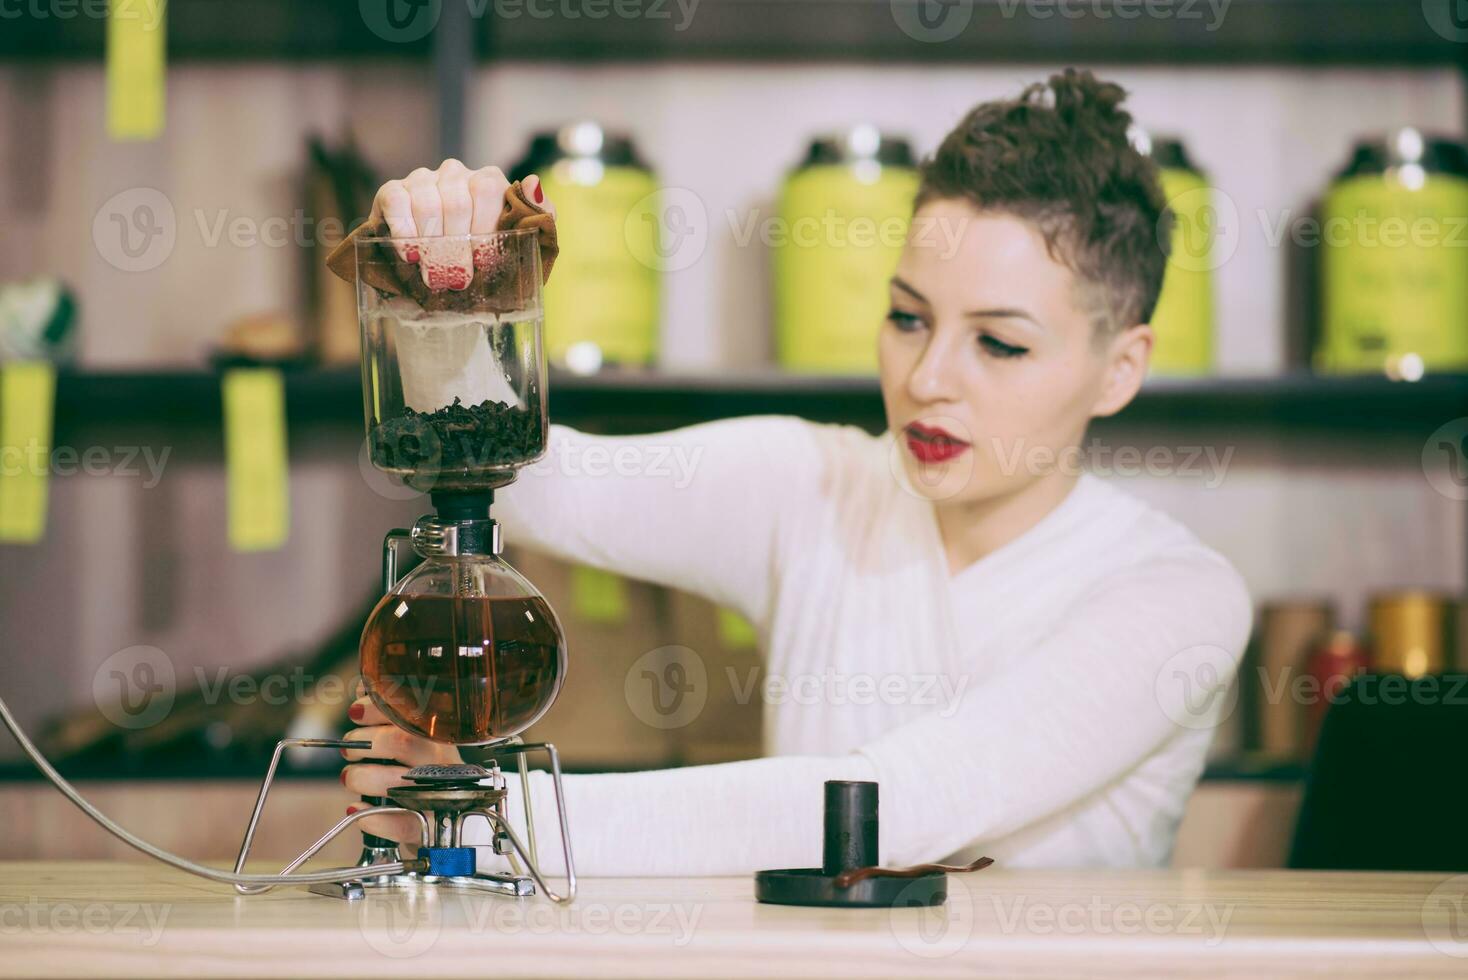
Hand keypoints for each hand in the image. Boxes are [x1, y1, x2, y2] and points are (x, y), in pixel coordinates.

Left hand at [341, 694, 461, 844]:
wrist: (450, 820)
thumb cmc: (425, 772)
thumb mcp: (416, 739)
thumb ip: (392, 715)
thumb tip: (365, 688)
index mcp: (439, 737)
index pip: (411, 712)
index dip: (378, 709)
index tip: (356, 712)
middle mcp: (443, 763)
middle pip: (402, 741)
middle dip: (363, 743)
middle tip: (350, 749)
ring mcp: (437, 795)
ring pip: (397, 781)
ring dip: (361, 777)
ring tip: (351, 776)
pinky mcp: (425, 827)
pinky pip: (399, 823)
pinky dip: (372, 817)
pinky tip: (356, 808)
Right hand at [368, 159, 556, 291]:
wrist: (447, 270)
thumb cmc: (488, 256)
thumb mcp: (522, 240)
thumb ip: (539, 213)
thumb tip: (534, 184)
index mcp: (488, 181)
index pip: (487, 191)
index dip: (484, 229)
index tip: (484, 263)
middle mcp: (455, 174)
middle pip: (456, 202)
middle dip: (458, 247)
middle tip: (459, 280)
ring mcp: (423, 180)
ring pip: (427, 202)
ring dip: (432, 245)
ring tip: (435, 275)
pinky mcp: (394, 190)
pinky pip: (396, 200)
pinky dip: (403, 230)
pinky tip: (411, 254)